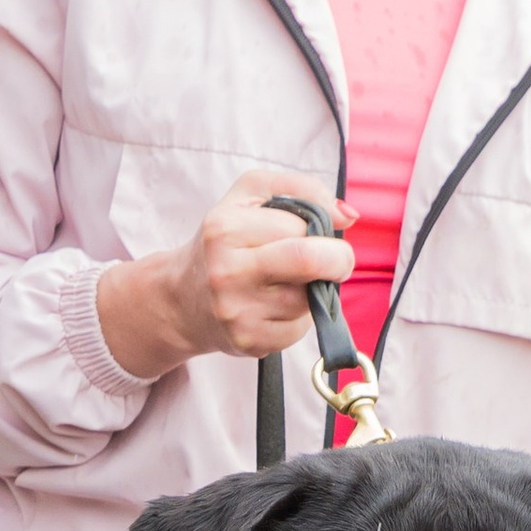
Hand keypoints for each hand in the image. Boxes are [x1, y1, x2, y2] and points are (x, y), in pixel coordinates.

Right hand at [96, 170, 355, 384]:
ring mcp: (237, 310)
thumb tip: (348, 217)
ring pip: (308, 299)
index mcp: (225, 228)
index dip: (322, 229)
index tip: (320, 234)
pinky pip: (299, 330)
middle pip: (309, 261)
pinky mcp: (249, 341)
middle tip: (338, 262)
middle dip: (339, 260)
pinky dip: (299, 318)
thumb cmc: (224, 242)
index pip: (300, 225)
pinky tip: (275, 308)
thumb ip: (302, 189)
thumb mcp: (250, 196)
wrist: (182, 300)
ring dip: (313, 291)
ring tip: (287, 283)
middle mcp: (227, 271)